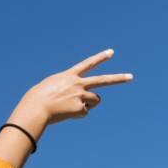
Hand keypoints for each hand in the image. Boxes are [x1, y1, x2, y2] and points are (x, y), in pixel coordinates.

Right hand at [8, 48, 133, 134]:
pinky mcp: (81, 108)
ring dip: (88, 104)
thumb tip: (77, 98)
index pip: (88, 64)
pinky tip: (66, 113)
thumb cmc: (37, 98)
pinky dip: (77, 114)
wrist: (36, 108)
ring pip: (95, 100)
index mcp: (69, 76)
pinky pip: (84, 113)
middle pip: (103, 80)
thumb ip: (65, 87)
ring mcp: (81, 96)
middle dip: (118, 78)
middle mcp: (78, 84)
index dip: (100, 57)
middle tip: (131, 77)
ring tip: (70, 106)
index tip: (111, 52)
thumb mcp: (50, 86)